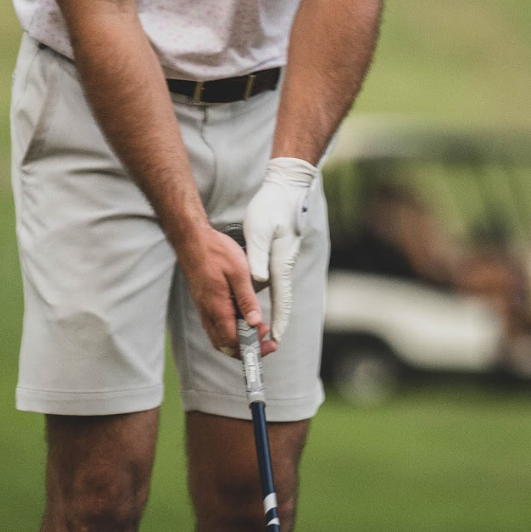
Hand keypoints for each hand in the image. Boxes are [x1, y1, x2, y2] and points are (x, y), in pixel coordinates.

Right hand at [175, 224, 274, 357]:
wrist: (191, 239)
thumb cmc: (214, 251)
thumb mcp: (238, 272)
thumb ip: (247, 299)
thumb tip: (255, 321)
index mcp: (217, 307)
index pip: (233, 341)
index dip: (252, 346)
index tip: (267, 340)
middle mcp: (208, 312)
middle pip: (225, 345)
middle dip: (246, 349)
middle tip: (264, 341)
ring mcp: (204, 308)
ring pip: (219, 337)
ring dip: (238, 341)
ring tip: (256, 331)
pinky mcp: (203, 303)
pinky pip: (215, 326)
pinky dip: (230, 331)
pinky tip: (242, 320)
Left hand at [244, 158, 318, 343]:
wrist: (286, 188)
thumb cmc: (273, 208)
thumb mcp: (261, 232)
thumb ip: (258, 258)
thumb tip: (258, 282)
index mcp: (279, 264)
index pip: (281, 300)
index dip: (278, 322)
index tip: (275, 341)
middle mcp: (281, 265)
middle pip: (275, 300)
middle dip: (269, 322)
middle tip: (259, 342)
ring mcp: (279, 259)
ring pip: (267, 288)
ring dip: (259, 304)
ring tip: (248, 323)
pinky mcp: (274, 252)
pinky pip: (265, 276)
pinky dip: (256, 288)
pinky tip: (244, 290)